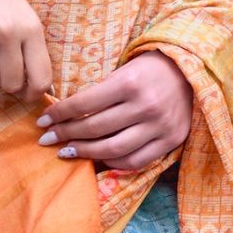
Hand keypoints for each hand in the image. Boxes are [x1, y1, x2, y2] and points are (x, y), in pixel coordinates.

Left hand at [37, 53, 193, 171]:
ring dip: (84, 152)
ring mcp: (160, 126)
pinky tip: (98, 159)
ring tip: (67, 151)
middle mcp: (145, 105)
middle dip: (65, 134)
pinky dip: (113, 163)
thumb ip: (99, 93)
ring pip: (113, 149)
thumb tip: (64, 115)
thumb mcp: (123, 70)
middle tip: (47, 139)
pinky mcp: (171, 140)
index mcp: (129, 82)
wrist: (190, 71)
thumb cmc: (149, 69)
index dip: (58, 114)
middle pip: (95, 128)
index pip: (84, 103)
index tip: (42, 121)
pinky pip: (136, 161)